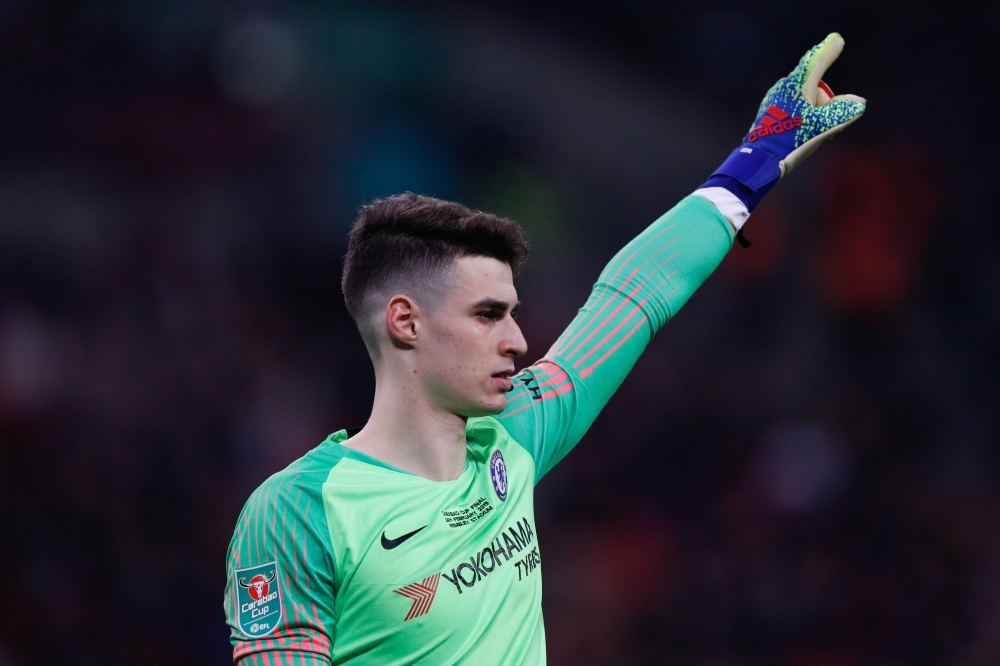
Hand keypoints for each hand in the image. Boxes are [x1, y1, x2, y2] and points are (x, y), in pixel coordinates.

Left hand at [747, 32, 865, 176]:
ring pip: (806, 98)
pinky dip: (804, 115)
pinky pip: (795, 106)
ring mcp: (775, 98)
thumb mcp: (821, 126)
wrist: (760, 160)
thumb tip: (859, 103)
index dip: (828, 51)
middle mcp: (784, 87)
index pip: (816, 61)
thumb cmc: (791, 140)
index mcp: (797, 85)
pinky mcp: (770, 109)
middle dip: (825, 103)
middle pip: (816, 87)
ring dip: (815, 112)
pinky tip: (799, 133)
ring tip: (810, 133)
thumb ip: (842, 112)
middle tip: (824, 125)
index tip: (837, 39)